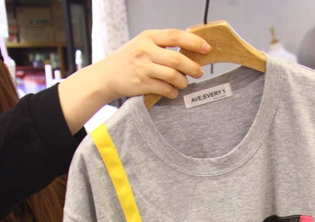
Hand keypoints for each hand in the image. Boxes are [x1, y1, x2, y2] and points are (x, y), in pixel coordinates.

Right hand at [93, 29, 210, 101]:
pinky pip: (165, 89)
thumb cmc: (129, 60)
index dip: (193, 42)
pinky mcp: (141, 84)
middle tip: (199, 72)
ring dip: (183, 81)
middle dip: (192, 67)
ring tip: (184, 83)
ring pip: (173, 75)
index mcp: (149, 37)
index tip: (206, 48)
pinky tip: (173, 92)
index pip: (175, 36)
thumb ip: (163, 45)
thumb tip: (191, 50)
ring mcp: (143, 68)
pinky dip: (173, 92)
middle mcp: (145, 50)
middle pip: (177, 58)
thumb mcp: (144, 44)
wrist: (107, 75)